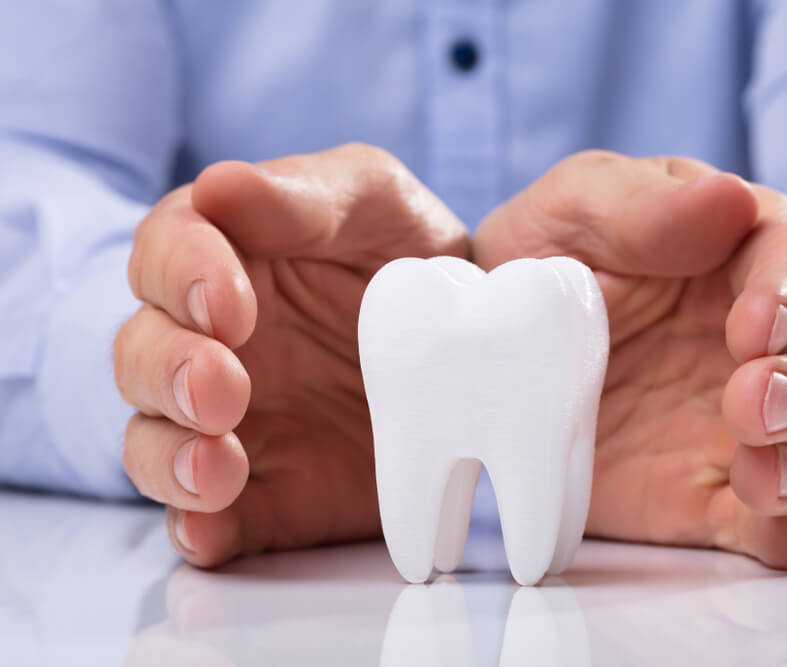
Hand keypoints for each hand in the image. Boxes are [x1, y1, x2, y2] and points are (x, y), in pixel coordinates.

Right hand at [114, 144, 468, 565]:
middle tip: (224, 388)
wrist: (474, 351)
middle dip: (171, 372)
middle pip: (144, 356)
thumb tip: (218, 187)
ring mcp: (230, 425)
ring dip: (171, 458)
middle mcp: (209, 344)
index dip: (182, 277)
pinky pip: (208, 519)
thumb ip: (303, 197)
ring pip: (154, 443)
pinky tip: (211, 528)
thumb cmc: (408, 254)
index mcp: (224, 260)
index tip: (228, 304)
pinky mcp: (262, 494)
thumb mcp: (374, 202)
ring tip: (218, 468)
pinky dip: (199, 528)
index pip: (165, 256)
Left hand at [474, 151, 786, 567]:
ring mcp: (747, 426)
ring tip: (761, 475)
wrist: (485, 351)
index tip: (753, 327)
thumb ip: (643, 206)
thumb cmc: (541, 259)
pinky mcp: (713, 495)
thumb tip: (728, 200)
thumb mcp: (573, 211)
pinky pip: (774, 523)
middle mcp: (768, 345)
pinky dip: (786, 531)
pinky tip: (775, 532)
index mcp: (743, 257)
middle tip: (752, 403)